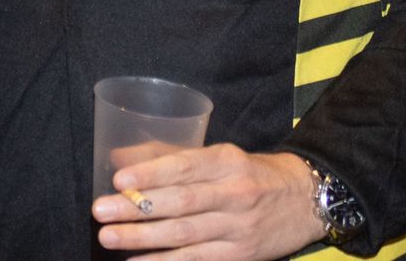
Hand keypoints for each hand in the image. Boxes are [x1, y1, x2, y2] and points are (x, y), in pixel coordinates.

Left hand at [92, 145, 325, 259]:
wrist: (305, 201)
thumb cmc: (249, 173)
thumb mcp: (217, 155)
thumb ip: (168, 155)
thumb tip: (118, 157)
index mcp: (226, 161)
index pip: (185, 166)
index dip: (152, 173)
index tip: (119, 180)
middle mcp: (234, 193)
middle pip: (181, 203)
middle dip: (138, 208)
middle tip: (101, 211)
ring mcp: (238, 228)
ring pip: (185, 235)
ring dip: (143, 238)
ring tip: (110, 237)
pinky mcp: (240, 255)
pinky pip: (197, 260)